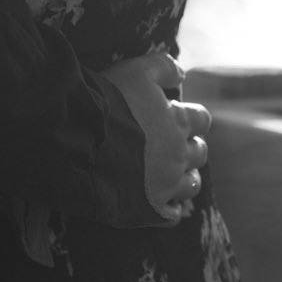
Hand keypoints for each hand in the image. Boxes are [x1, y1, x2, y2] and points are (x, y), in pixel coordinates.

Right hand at [98, 51, 211, 223]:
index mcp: (178, 123)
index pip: (202, 119)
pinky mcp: (151, 209)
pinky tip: (156, 198)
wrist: (79, 141)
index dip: (191, 117)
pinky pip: (172, 215)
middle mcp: (178, 155)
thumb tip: (182, 72)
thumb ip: (162, 66)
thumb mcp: (135, 71)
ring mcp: (166, 185)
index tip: (177, 116)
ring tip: (167, 172)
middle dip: (189, 147)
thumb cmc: (108, 102)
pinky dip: (168, 207)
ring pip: (191, 184)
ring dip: (184, 177)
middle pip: (199, 153)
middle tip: (170, 144)